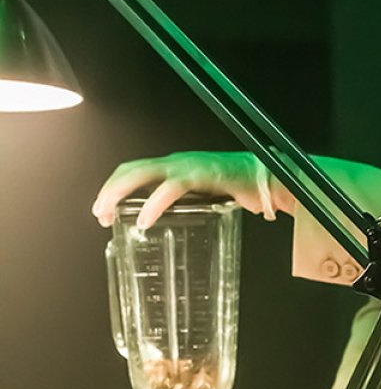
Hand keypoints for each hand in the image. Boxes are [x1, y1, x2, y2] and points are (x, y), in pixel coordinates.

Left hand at [92, 150, 293, 229]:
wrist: (273, 177)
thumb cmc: (243, 188)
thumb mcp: (207, 197)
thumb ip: (189, 206)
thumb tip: (171, 226)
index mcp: (176, 167)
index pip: (135, 170)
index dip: (114, 186)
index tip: (102, 210)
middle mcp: (178, 162)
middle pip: (131, 169)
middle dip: (109, 190)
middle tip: (99, 213)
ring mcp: (189, 166)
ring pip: (143, 174)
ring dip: (120, 193)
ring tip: (108, 214)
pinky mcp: (203, 175)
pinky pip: (172, 188)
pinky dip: (153, 203)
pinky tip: (144, 220)